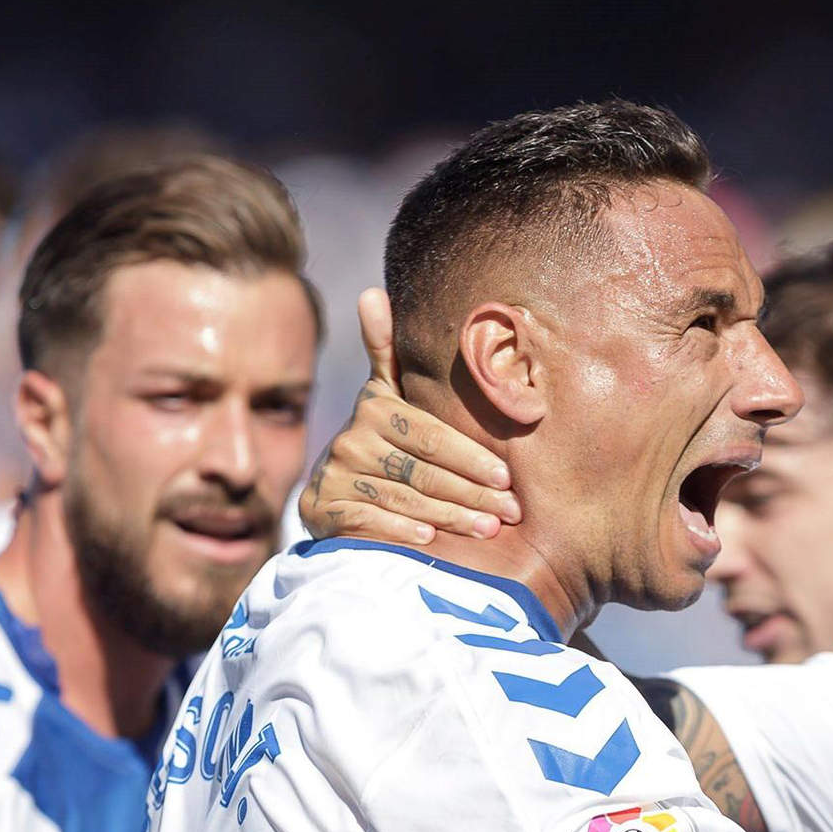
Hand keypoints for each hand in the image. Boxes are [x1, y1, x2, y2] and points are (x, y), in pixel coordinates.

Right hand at [297, 288, 521, 543]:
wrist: (335, 490)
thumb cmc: (384, 438)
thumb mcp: (386, 394)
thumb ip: (386, 350)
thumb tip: (371, 292)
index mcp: (376, 408)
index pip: (431, 436)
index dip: (470, 456)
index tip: (507, 476)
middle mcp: (351, 440)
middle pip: (422, 470)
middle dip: (471, 492)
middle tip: (510, 510)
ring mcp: (336, 476)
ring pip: (403, 498)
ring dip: (450, 516)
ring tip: (489, 528)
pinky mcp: (322, 510)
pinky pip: (367, 521)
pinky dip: (400, 530)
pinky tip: (431, 539)